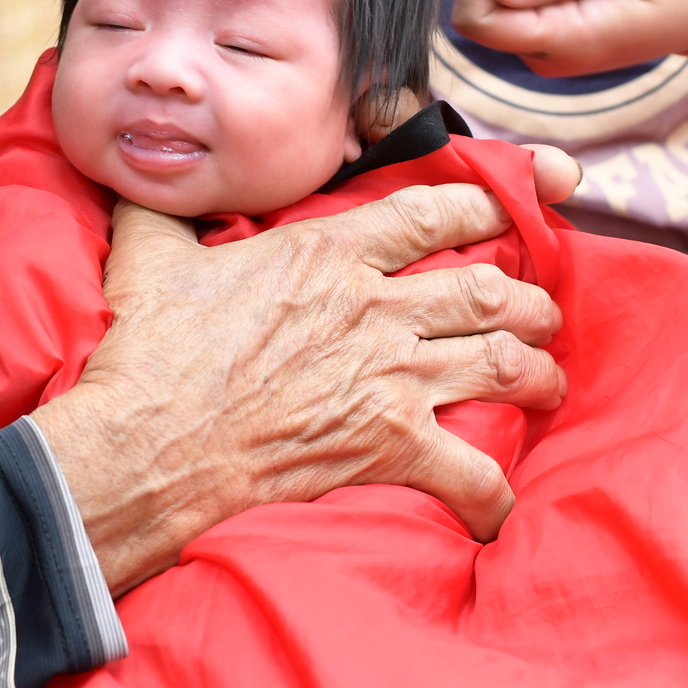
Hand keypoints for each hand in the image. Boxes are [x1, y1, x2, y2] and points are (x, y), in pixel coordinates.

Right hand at [31, 181, 568, 592]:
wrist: (153, 442)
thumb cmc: (152, 352)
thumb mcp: (150, 256)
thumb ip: (162, 213)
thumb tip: (139, 184)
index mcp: (328, 253)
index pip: (432, 212)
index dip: (486, 203)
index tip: (515, 206)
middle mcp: (376, 308)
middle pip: (488, 289)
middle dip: (529, 299)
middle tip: (539, 311)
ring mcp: (391, 377)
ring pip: (502, 362)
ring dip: (537, 371)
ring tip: (548, 380)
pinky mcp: (391, 446)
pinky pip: (473, 470)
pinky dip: (495, 491)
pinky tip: (502, 503)